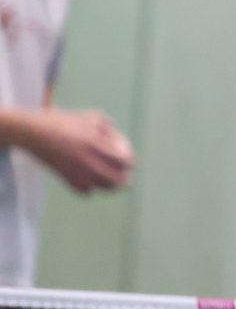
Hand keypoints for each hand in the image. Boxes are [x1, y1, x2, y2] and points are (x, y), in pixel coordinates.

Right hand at [20, 109, 134, 193]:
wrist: (34, 133)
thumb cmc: (62, 122)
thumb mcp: (90, 117)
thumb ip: (108, 126)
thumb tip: (119, 136)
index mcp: (97, 144)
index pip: (125, 161)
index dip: (130, 163)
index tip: (129, 162)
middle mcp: (89, 161)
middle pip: (118, 181)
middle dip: (124, 178)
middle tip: (125, 176)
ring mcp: (77, 172)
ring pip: (103, 188)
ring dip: (109, 185)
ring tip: (110, 180)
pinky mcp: (66, 178)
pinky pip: (85, 191)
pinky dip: (90, 188)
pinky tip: (89, 180)